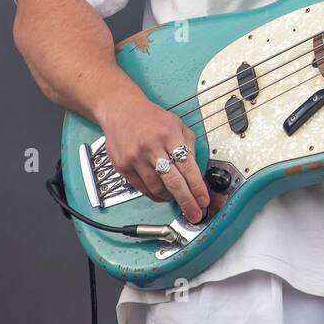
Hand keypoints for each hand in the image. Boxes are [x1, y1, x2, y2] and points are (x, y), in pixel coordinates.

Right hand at [97, 94, 210, 222]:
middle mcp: (151, 146)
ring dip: (170, 198)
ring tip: (177, 198)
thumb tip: (196, 172)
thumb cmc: (150, 118)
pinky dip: (155, 194)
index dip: (197, 187)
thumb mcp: (177, 124)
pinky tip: (162, 193)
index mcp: (168, 134)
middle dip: (187, 201)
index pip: (187, 166)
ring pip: (157, 188)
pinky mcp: (123, 166)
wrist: (120, 110)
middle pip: (173, 182)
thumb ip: (188, 145)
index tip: (203, 200)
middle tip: (195, 214)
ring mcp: (135, 158)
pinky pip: (143, 188)